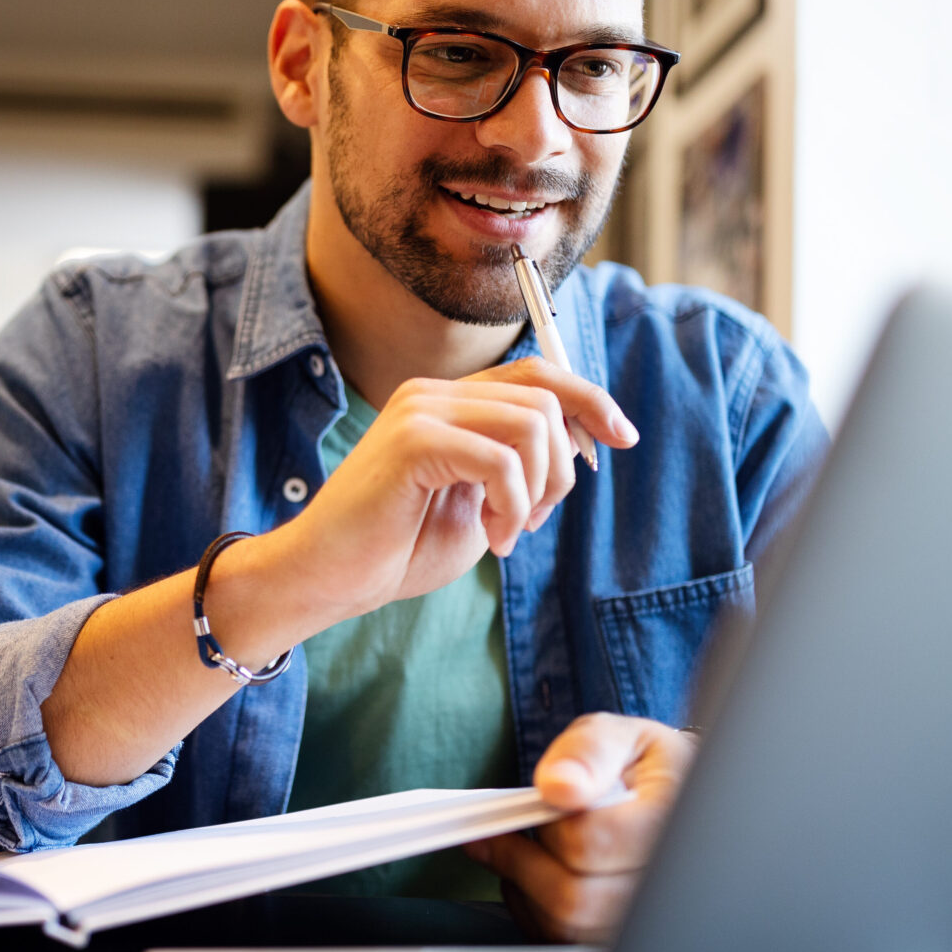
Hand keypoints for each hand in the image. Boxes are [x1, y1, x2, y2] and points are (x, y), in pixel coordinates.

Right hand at [275, 358, 637, 624]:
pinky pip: (500, 460)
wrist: (329, 578)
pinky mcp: (411, 442)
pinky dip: (511, 505)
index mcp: (449, 401)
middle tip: (530, 521)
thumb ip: (518, 467)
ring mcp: (420, 411)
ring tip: (506, 531)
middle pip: (544, 399)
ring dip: (537, 491)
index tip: (622, 439)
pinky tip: (491, 537)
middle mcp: (434, 393)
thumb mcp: (477, 502)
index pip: (538, 373)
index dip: (590, 399)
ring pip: (531, 425)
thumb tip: (580, 441)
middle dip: (561, 469)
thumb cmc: (397, 547)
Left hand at [465, 714, 696, 942]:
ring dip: (524, 885)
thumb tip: (557, 786)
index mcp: (671, 824)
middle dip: (524, 859)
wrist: (667, 796)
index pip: (591, 843)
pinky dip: (532, 908)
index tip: (524, 806)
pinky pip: (560, 940)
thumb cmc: (640, 766)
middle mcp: (666, 882)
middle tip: (503, 828)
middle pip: (574, 896)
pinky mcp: (619, 938)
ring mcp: (647, 919)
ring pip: (565, 925)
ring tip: (521, 847)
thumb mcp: (618, 736)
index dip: (548, 824)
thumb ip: (587, 752)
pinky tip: (536, 873)